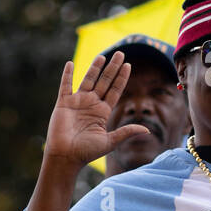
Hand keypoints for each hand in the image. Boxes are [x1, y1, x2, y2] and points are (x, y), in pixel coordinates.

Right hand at [44, 53, 149, 167]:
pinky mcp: (63, 104)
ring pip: (88, 80)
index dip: (121, 78)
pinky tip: (70, 63)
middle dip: (112, 68)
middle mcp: (91, 104)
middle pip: (104, 81)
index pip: (115, 90)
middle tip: (120, 53)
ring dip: (95, 68)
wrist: (65, 157)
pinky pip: (65, 85)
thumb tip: (147, 130)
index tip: (128, 65)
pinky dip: (67, 75)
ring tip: (102, 56)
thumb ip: (126, 132)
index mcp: (102, 112)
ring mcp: (77, 102)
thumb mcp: (110, 141)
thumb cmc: (86, 152)